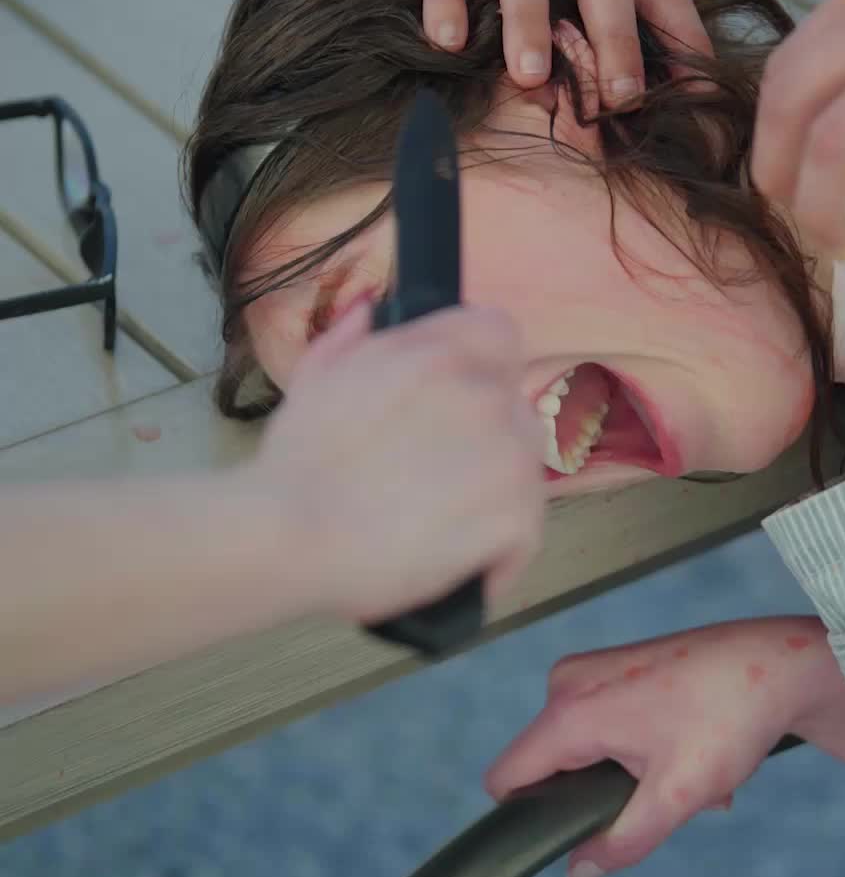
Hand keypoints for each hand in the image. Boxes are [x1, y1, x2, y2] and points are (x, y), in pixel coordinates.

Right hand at [255, 301, 544, 625]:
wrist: (286, 536)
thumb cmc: (293, 464)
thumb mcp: (315, 376)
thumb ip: (354, 337)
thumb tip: (373, 308)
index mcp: (437, 353)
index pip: (499, 334)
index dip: (482, 371)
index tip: (459, 406)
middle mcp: (481, 394)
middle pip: (515, 410)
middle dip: (486, 442)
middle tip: (435, 481)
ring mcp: (505, 456)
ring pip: (525, 473)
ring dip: (494, 499)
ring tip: (441, 529)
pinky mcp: (513, 516)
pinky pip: (525, 535)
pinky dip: (498, 558)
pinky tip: (458, 569)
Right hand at [485, 617, 844, 876]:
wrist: (781, 662)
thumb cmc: (731, 717)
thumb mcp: (678, 795)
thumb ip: (623, 841)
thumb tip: (579, 870)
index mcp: (571, 712)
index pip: (506, 778)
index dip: (526, 815)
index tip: (572, 830)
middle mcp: (567, 683)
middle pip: (548, 766)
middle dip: (595, 793)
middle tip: (659, 793)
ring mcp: (590, 669)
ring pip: (581, 746)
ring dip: (626, 772)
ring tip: (683, 769)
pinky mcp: (612, 665)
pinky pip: (600, 721)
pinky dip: (637, 745)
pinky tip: (688, 748)